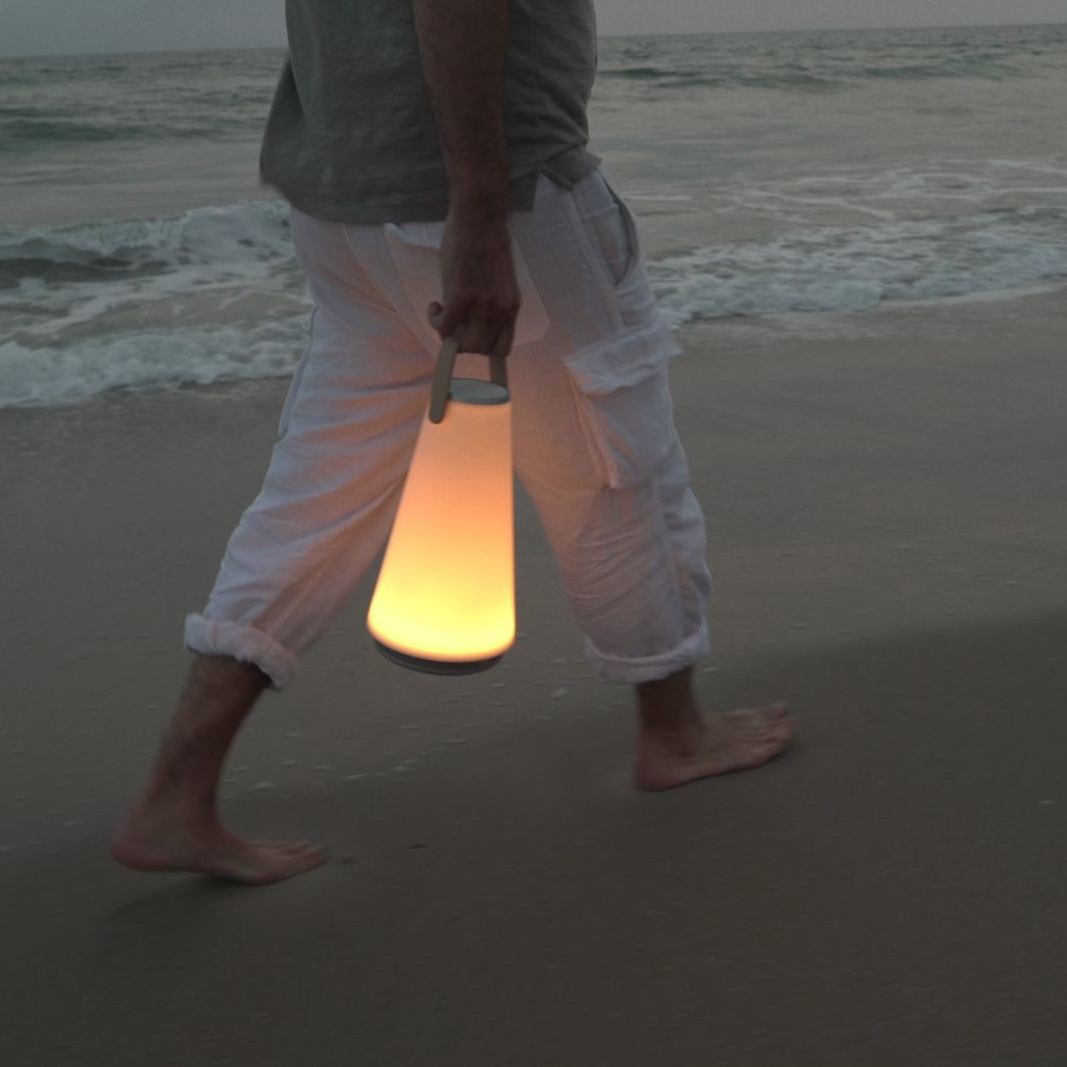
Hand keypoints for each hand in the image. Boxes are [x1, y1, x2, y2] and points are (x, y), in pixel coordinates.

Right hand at [427, 204, 520, 358]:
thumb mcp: (497, 279)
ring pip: (465, 344)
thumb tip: (470, 317)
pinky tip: (435, 305)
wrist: (480, 215)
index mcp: (511, 306)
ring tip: (443, 313)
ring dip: (449, 335)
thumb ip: (489, 301)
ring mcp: (482, 304)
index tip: (470, 334)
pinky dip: (436, 322)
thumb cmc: (486, 239)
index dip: (484, 348)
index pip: (503, 348)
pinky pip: (445, 327)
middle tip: (453, 322)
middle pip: (482, 350)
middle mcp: (501, 310)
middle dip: (463, 342)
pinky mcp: (461, 296)